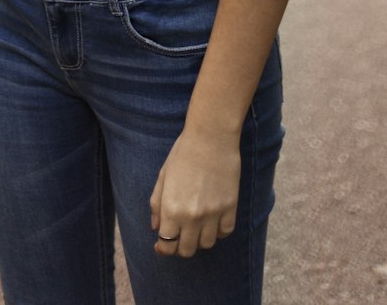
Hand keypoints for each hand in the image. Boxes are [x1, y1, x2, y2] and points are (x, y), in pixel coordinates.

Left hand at [149, 125, 240, 257]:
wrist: (211, 136)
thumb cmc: (183, 152)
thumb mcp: (163, 176)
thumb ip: (157, 204)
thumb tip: (156, 228)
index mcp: (171, 208)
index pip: (167, 246)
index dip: (163, 249)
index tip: (162, 244)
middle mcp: (192, 216)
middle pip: (187, 250)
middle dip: (181, 245)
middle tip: (181, 234)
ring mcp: (213, 213)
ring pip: (207, 244)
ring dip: (200, 238)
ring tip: (198, 224)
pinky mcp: (230, 207)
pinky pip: (225, 232)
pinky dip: (218, 231)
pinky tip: (214, 219)